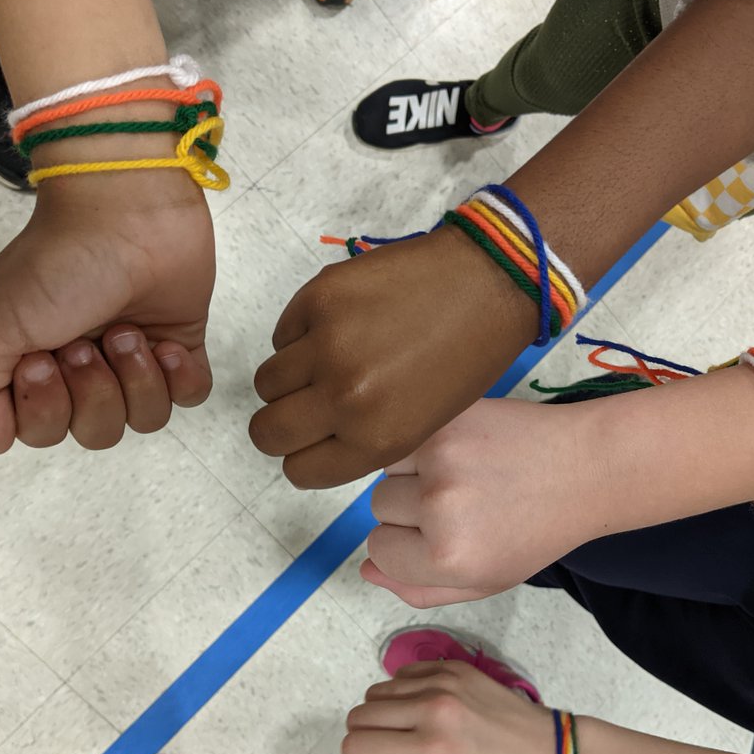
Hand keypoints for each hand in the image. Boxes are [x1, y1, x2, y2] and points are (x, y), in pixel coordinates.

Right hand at [0, 171, 214, 451]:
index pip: (41, 432)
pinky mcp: (182, 347)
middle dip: (93, 390)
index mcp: (36, 366)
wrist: (127, 213)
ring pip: (144, 420)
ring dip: (135, 377)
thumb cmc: (56, 264)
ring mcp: (136, 360)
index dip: (45, 407)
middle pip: (96, 432)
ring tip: (127, 331)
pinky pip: (189, 397)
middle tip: (85, 340)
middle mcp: (86, 371)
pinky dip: (179, 377)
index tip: (40, 356)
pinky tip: (167, 343)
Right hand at [249, 226, 538, 488]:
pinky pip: (282, 334)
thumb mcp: (423, 425)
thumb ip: (363, 440)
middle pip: (266, 432)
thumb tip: (312, 441)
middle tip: (303, 406)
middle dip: (280, 426)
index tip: (315, 439)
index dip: (303, 456)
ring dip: (288, 379)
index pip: (297, 469)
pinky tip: (341, 326)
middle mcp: (344, 397)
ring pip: (265, 383)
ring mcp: (326, 345)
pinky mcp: (317, 297)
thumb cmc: (466, 357)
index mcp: (376, 439)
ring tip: (326, 362)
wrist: (487, 284)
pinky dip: (300, 336)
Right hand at [340, 661, 555, 753]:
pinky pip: (401, 674)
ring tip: (417, 735)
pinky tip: (430, 713)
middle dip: (368, 742)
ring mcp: (443, 681)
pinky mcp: (452, 664)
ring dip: (385, 718)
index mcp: (430, 750)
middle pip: (358, 717)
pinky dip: (403, 695)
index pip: (356, 749)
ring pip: (375, 693)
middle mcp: (432, 708)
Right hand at [361, 398, 604, 607]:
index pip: (378, 551)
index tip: (443, 535)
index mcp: (448, 559)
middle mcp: (439, 508)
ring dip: (414, 473)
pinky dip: (425, 443)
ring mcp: (441, 457)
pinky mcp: (447, 420)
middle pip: (380, 509)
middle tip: (463, 503)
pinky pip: (407, 437)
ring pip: (389, 470)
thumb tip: (366, 571)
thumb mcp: (486, 579)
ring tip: (465, 474)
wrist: (586, 467)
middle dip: (410, 508)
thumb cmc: (537, 530)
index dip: (408, 545)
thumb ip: (421, 588)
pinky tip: (464, 450)